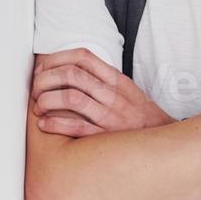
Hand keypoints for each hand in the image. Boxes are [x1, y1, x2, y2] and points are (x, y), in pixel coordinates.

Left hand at [30, 48, 174, 136]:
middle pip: (72, 74)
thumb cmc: (140, 117)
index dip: (57, 59)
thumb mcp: (127, 90)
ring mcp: (110, 116)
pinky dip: (55, 123)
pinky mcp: (106, 138)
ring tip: (38, 105)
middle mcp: (113, 94)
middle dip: (46, 79)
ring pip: (72, 97)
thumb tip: (68, 71)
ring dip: (47, 99)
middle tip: (35, 88)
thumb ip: (103, 79)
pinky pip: (76, 127)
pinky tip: (44, 124)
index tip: (43, 68)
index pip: (83, 57)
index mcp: (117, 80)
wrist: (165, 142)